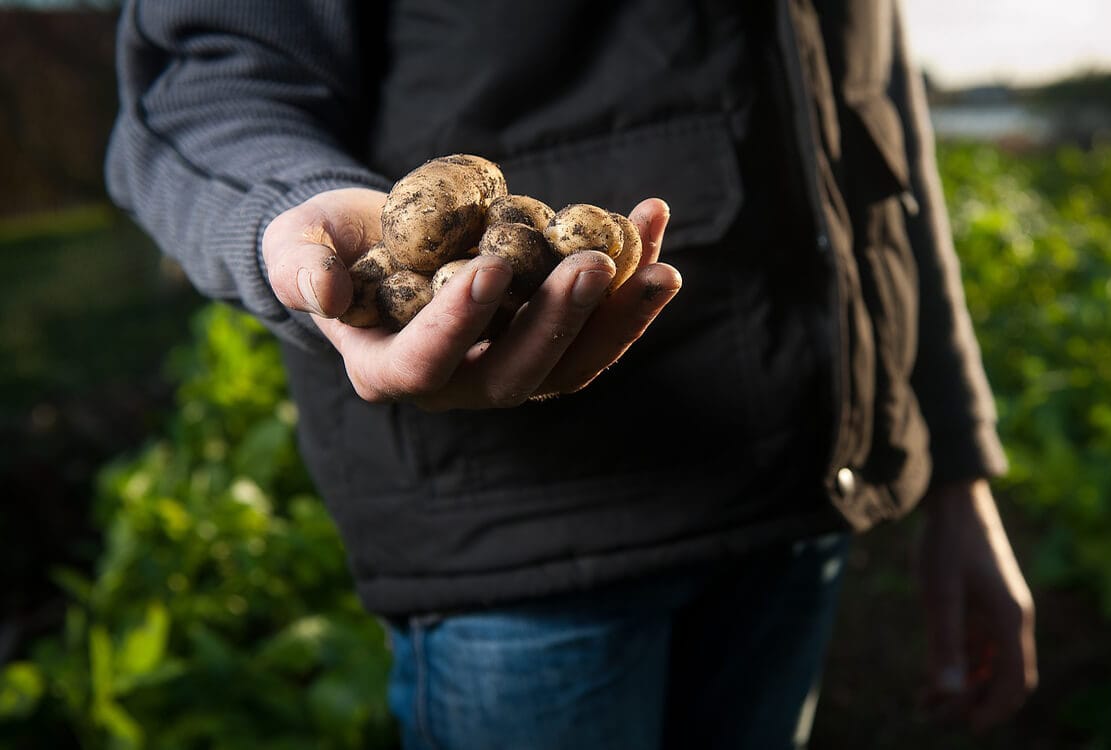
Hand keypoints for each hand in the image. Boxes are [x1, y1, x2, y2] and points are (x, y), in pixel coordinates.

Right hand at [262, 187, 680, 409]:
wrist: (372, 240)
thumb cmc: (324, 243)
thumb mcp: (294, 246)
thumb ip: (300, 268)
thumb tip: (324, 292)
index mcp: (389, 369)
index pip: (425, 363)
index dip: (459, 323)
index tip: (492, 267)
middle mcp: (455, 383)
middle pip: (516, 375)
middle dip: (560, 322)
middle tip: (596, 264)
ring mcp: (506, 366)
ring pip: (571, 365)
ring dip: (618, 319)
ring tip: (661, 268)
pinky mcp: (545, 340)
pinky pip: (595, 327)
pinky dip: (630, 286)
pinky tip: (653, 225)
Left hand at [917, 478, 1037, 731]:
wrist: (952, 498)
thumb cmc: (947, 542)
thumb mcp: (940, 594)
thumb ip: (944, 644)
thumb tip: (948, 694)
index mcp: (1011, 619)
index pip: (1016, 682)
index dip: (995, 710)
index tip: (967, 727)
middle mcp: (1011, 620)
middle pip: (1003, 679)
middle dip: (972, 704)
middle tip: (932, 716)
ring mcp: (997, 613)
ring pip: (988, 667)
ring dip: (963, 690)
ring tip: (925, 706)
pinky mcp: (982, 607)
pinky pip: (976, 650)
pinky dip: (958, 669)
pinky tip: (930, 682)